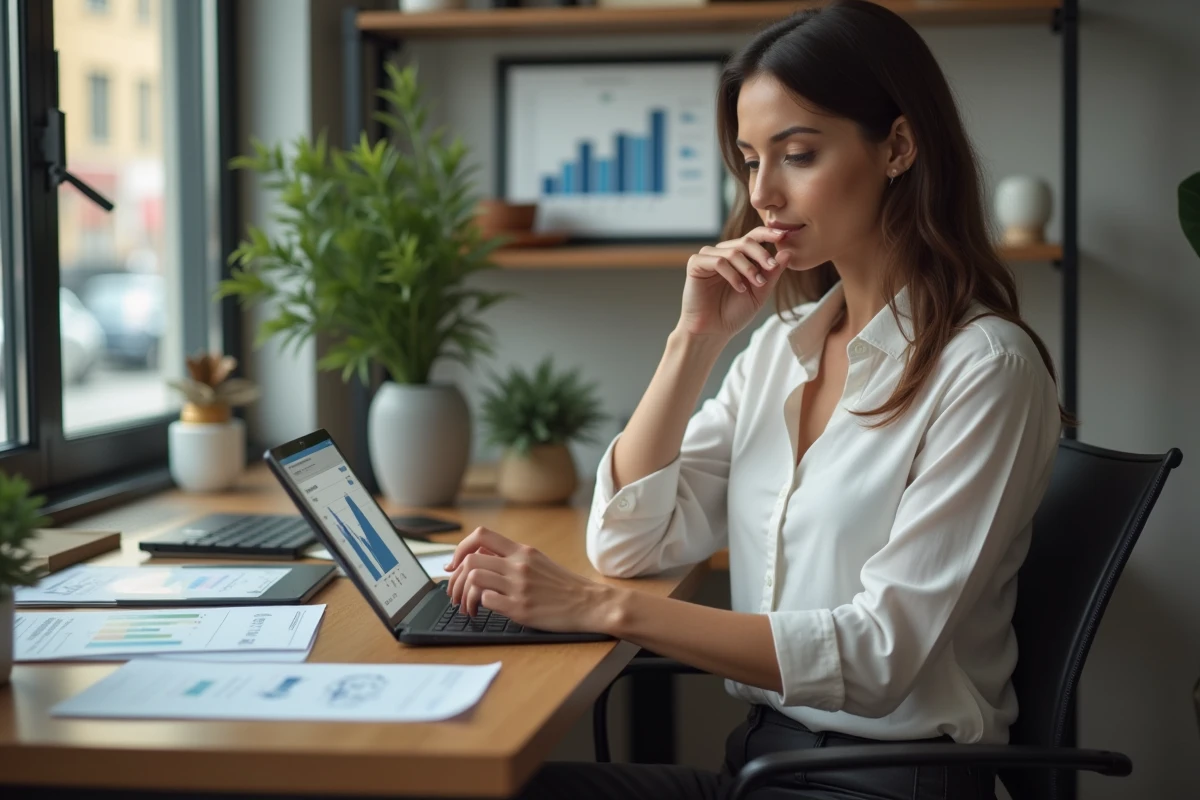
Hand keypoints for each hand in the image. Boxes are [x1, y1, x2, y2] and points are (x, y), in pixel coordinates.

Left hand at [443, 527, 613, 632]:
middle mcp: (519, 565)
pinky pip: (487, 601)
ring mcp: (519, 586)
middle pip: (470, 560)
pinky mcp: (521, 608)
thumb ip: (513, 559)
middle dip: (455, 579)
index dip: (459, 548)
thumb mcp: (539, 562)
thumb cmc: (564, 586)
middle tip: (455, 593)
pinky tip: (484, 613)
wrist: (590, 603)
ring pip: (474, 579)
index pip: (481, 536)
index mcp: (523, 551)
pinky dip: (480, 606)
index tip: (453, 565)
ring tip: (467, 607)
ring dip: (463, 595)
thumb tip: (482, 559)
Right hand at [677, 226, 792, 340]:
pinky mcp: (696, 264)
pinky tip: (739, 288)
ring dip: (749, 268)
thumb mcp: (760, 292)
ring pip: (733, 251)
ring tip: (757, 284)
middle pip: (746, 242)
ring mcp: (708, 257)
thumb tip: (788, 252)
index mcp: (738, 257)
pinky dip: (732, 274)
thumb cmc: (734, 313)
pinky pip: (718, 261)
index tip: (784, 236)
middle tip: (772, 268)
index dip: (768, 233)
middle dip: (762, 254)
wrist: (713, 331)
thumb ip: (772, 273)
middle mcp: (723, 253)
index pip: (753, 237)